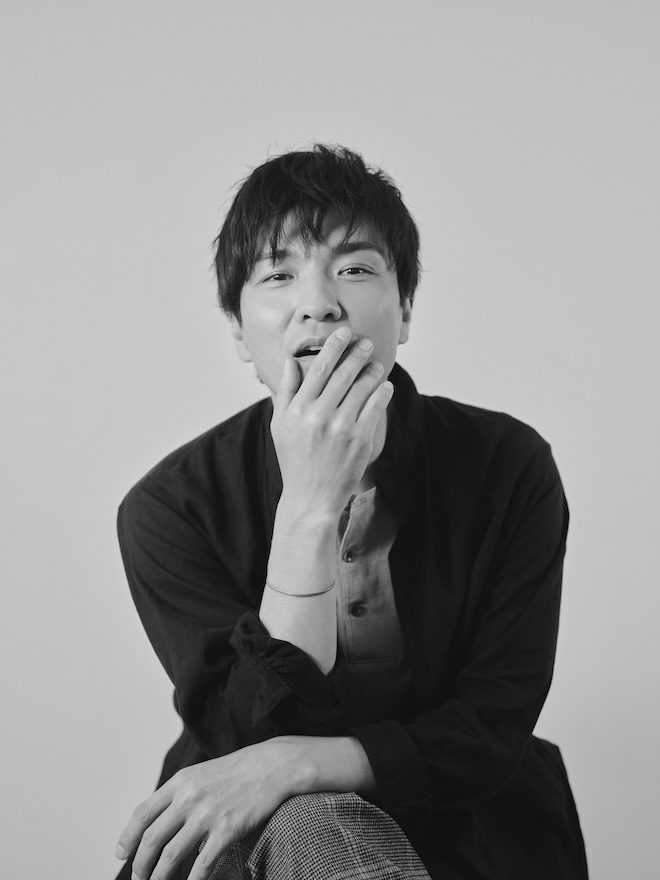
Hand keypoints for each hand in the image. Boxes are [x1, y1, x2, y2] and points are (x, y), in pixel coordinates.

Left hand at [115, 740, 300, 879]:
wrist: (271, 766)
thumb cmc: (236, 772)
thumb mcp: (200, 775)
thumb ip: (178, 795)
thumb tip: (158, 823)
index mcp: (179, 782)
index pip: (142, 814)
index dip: (128, 838)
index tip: (121, 854)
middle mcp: (188, 798)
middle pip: (152, 839)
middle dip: (140, 865)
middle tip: (139, 877)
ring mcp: (207, 814)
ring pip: (170, 855)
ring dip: (159, 877)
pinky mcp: (227, 830)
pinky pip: (202, 864)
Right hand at [271, 327, 393, 516]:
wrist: (311, 498)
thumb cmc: (295, 460)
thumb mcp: (280, 425)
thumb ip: (286, 392)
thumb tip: (291, 362)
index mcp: (297, 409)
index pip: (319, 367)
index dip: (334, 346)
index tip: (344, 333)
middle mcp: (318, 415)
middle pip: (343, 373)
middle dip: (357, 353)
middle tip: (367, 343)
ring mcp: (340, 427)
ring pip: (362, 387)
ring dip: (372, 371)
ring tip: (377, 364)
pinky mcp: (360, 440)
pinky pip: (375, 407)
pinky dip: (382, 392)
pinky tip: (385, 385)